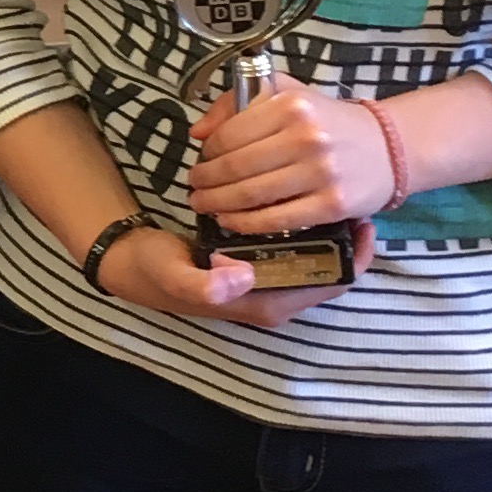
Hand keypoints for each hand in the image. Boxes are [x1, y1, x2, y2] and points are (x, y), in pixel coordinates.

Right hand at [96, 209, 377, 333]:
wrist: (129, 264)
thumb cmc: (154, 271)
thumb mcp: (173, 276)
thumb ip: (205, 284)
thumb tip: (241, 275)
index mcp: (266, 302)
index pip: (330, 285)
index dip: (354, 257)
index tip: (363, 221)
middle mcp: (273, 295)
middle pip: (328, 269)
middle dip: (344, 237)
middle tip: (352, 195)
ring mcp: (265, 278)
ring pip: (314, 254)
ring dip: (326, 226)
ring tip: (332, 190)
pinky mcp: (255, 260)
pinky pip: (294, 244)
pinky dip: (303, 221)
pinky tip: (300, 193)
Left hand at [187, 70, 396, 236]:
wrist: (388, 147)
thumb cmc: (328, 121)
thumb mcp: (287, 94)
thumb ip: (238, 103)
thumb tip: (197, 133)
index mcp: (291, 106)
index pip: (230, 135)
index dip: (207, 154)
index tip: (200, 162)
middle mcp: (306, 137)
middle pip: (235, 168)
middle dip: (205, 183)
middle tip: (194, 190)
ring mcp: (321, 172)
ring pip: (251, 195)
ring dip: (218, 205)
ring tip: (205, 205)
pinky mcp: (332, 204)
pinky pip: (276, 219)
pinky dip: (246, 224)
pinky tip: (231, 221)